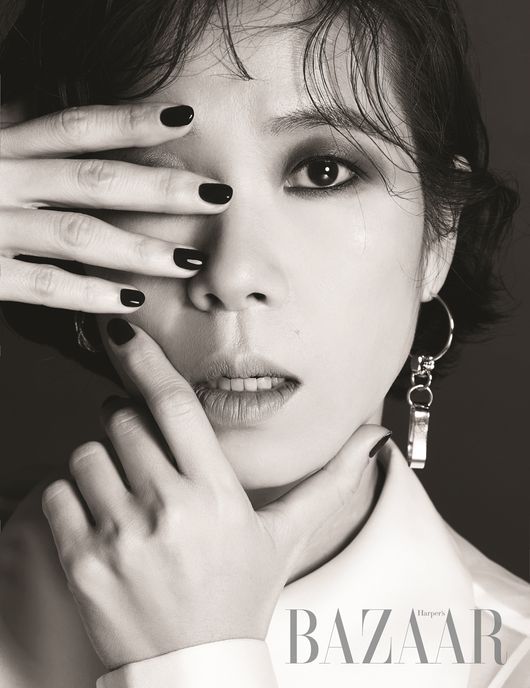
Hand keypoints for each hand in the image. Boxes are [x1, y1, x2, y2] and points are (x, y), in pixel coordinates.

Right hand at [0, 103, 231, 310]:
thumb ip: (14, 124)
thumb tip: (57, 103)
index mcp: (1, 143)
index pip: (77, 126)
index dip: (133, 121)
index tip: (186, 118)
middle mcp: (0, 178)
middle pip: (94, 180)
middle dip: (160, 189)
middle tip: (216, 194)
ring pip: (78, 236)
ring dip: (139, 250)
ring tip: (188, 260)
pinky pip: (44, 287)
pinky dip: (91, 295)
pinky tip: (133, 303)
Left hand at [42, 321, 389, 669]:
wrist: (194, 669)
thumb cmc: (240, 597)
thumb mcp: (285, 536)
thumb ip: (330, 482)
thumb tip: (375, 439)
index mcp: (216, 495)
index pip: (175, 406)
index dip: (147, 362)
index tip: (125, 335)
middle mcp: (167, 509)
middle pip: (123, 421)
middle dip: (126, 421)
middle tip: (143, 448)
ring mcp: (121, 537)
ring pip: (87, 454)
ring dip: (100, 459)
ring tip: (125, 488)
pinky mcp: (82, 563)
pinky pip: (57, 494)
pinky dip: (72, 495)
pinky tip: (101, 518)